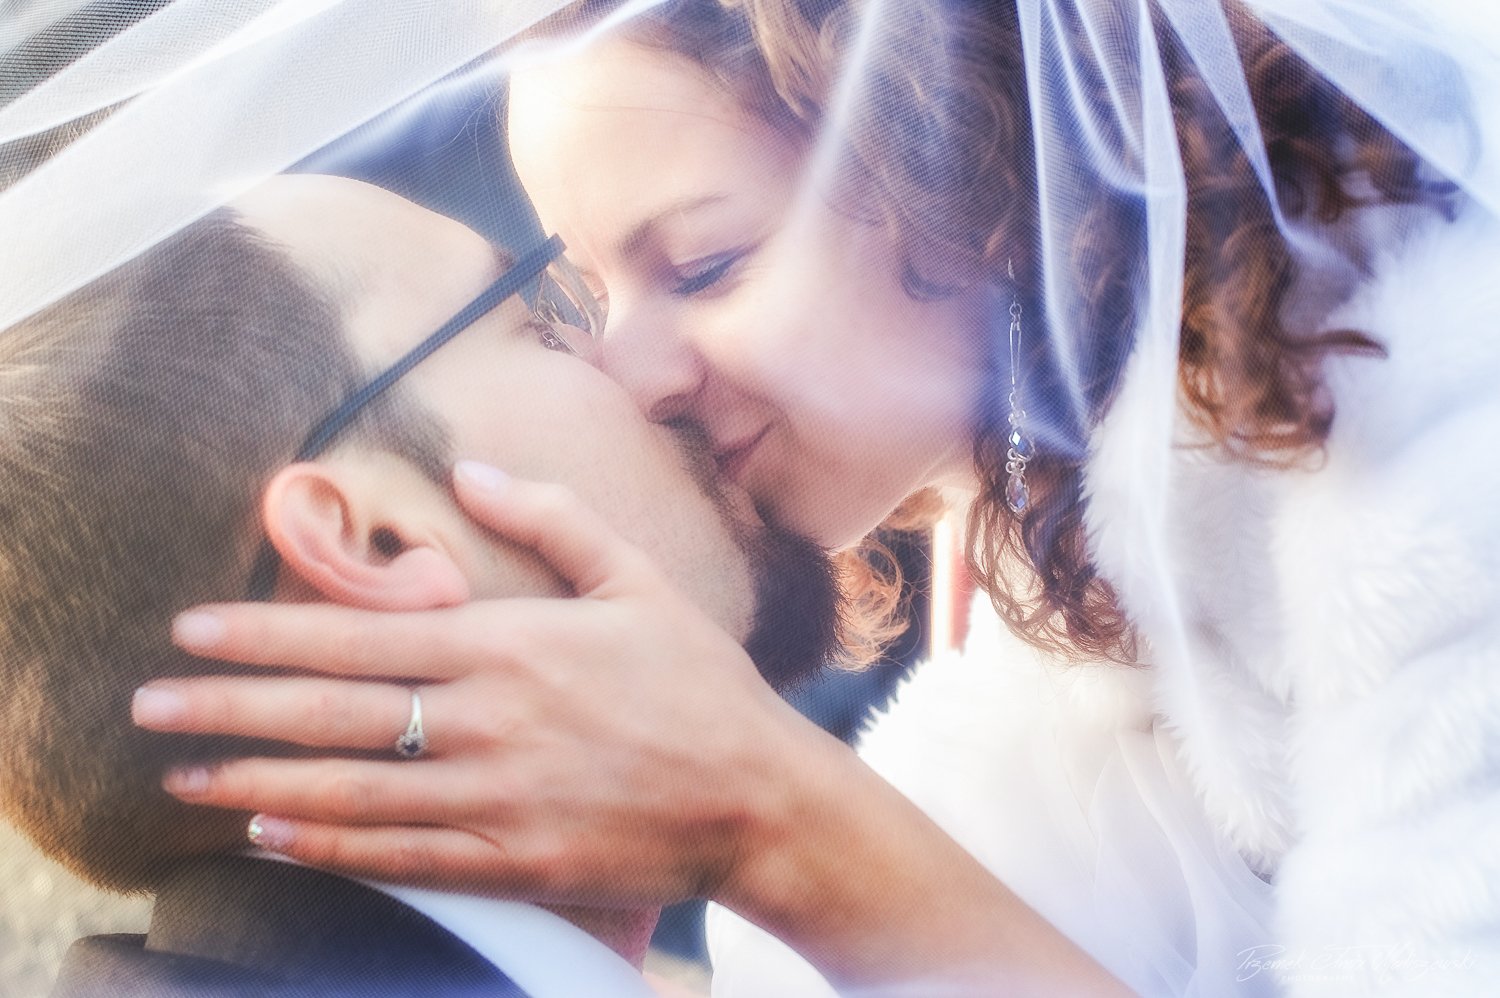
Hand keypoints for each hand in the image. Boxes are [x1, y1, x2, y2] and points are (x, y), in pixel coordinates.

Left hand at [136, 461, 825, 905]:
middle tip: (149, 704)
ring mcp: (495, 799)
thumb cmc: (701, 682)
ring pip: (347, 790)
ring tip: (182, 773)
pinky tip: (269, 834)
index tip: (194, 629)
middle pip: (332, 712)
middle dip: (229, 705)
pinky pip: (398, 857)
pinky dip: (325, 846)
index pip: (359, 634)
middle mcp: (487, 721)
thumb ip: (552, 518)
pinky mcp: (512, 864)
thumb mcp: (640, 579)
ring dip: (253, 779)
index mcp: (510, 644)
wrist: (759, 796)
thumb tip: (471, 471)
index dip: (266, 632)